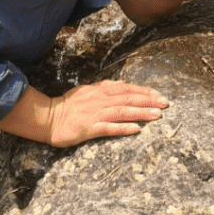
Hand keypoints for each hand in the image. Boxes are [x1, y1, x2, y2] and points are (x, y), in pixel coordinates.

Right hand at [47, 80, 167, 147]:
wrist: (48, 118)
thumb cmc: (68, 106)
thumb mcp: (86, 91)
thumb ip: (104, 87)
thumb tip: (123, 84)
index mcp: (99, 91)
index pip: (126, 89)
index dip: (143, 91)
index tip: (158, 94)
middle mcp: (99, 100)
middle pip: (128, 99)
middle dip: (148, 100)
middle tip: (165, 103)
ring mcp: (94, 114)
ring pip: (122, 112)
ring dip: (141, 113)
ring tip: (157, 115)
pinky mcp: (88, 128)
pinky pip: (108, 128)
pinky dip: (123, 128)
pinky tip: (136, 129)